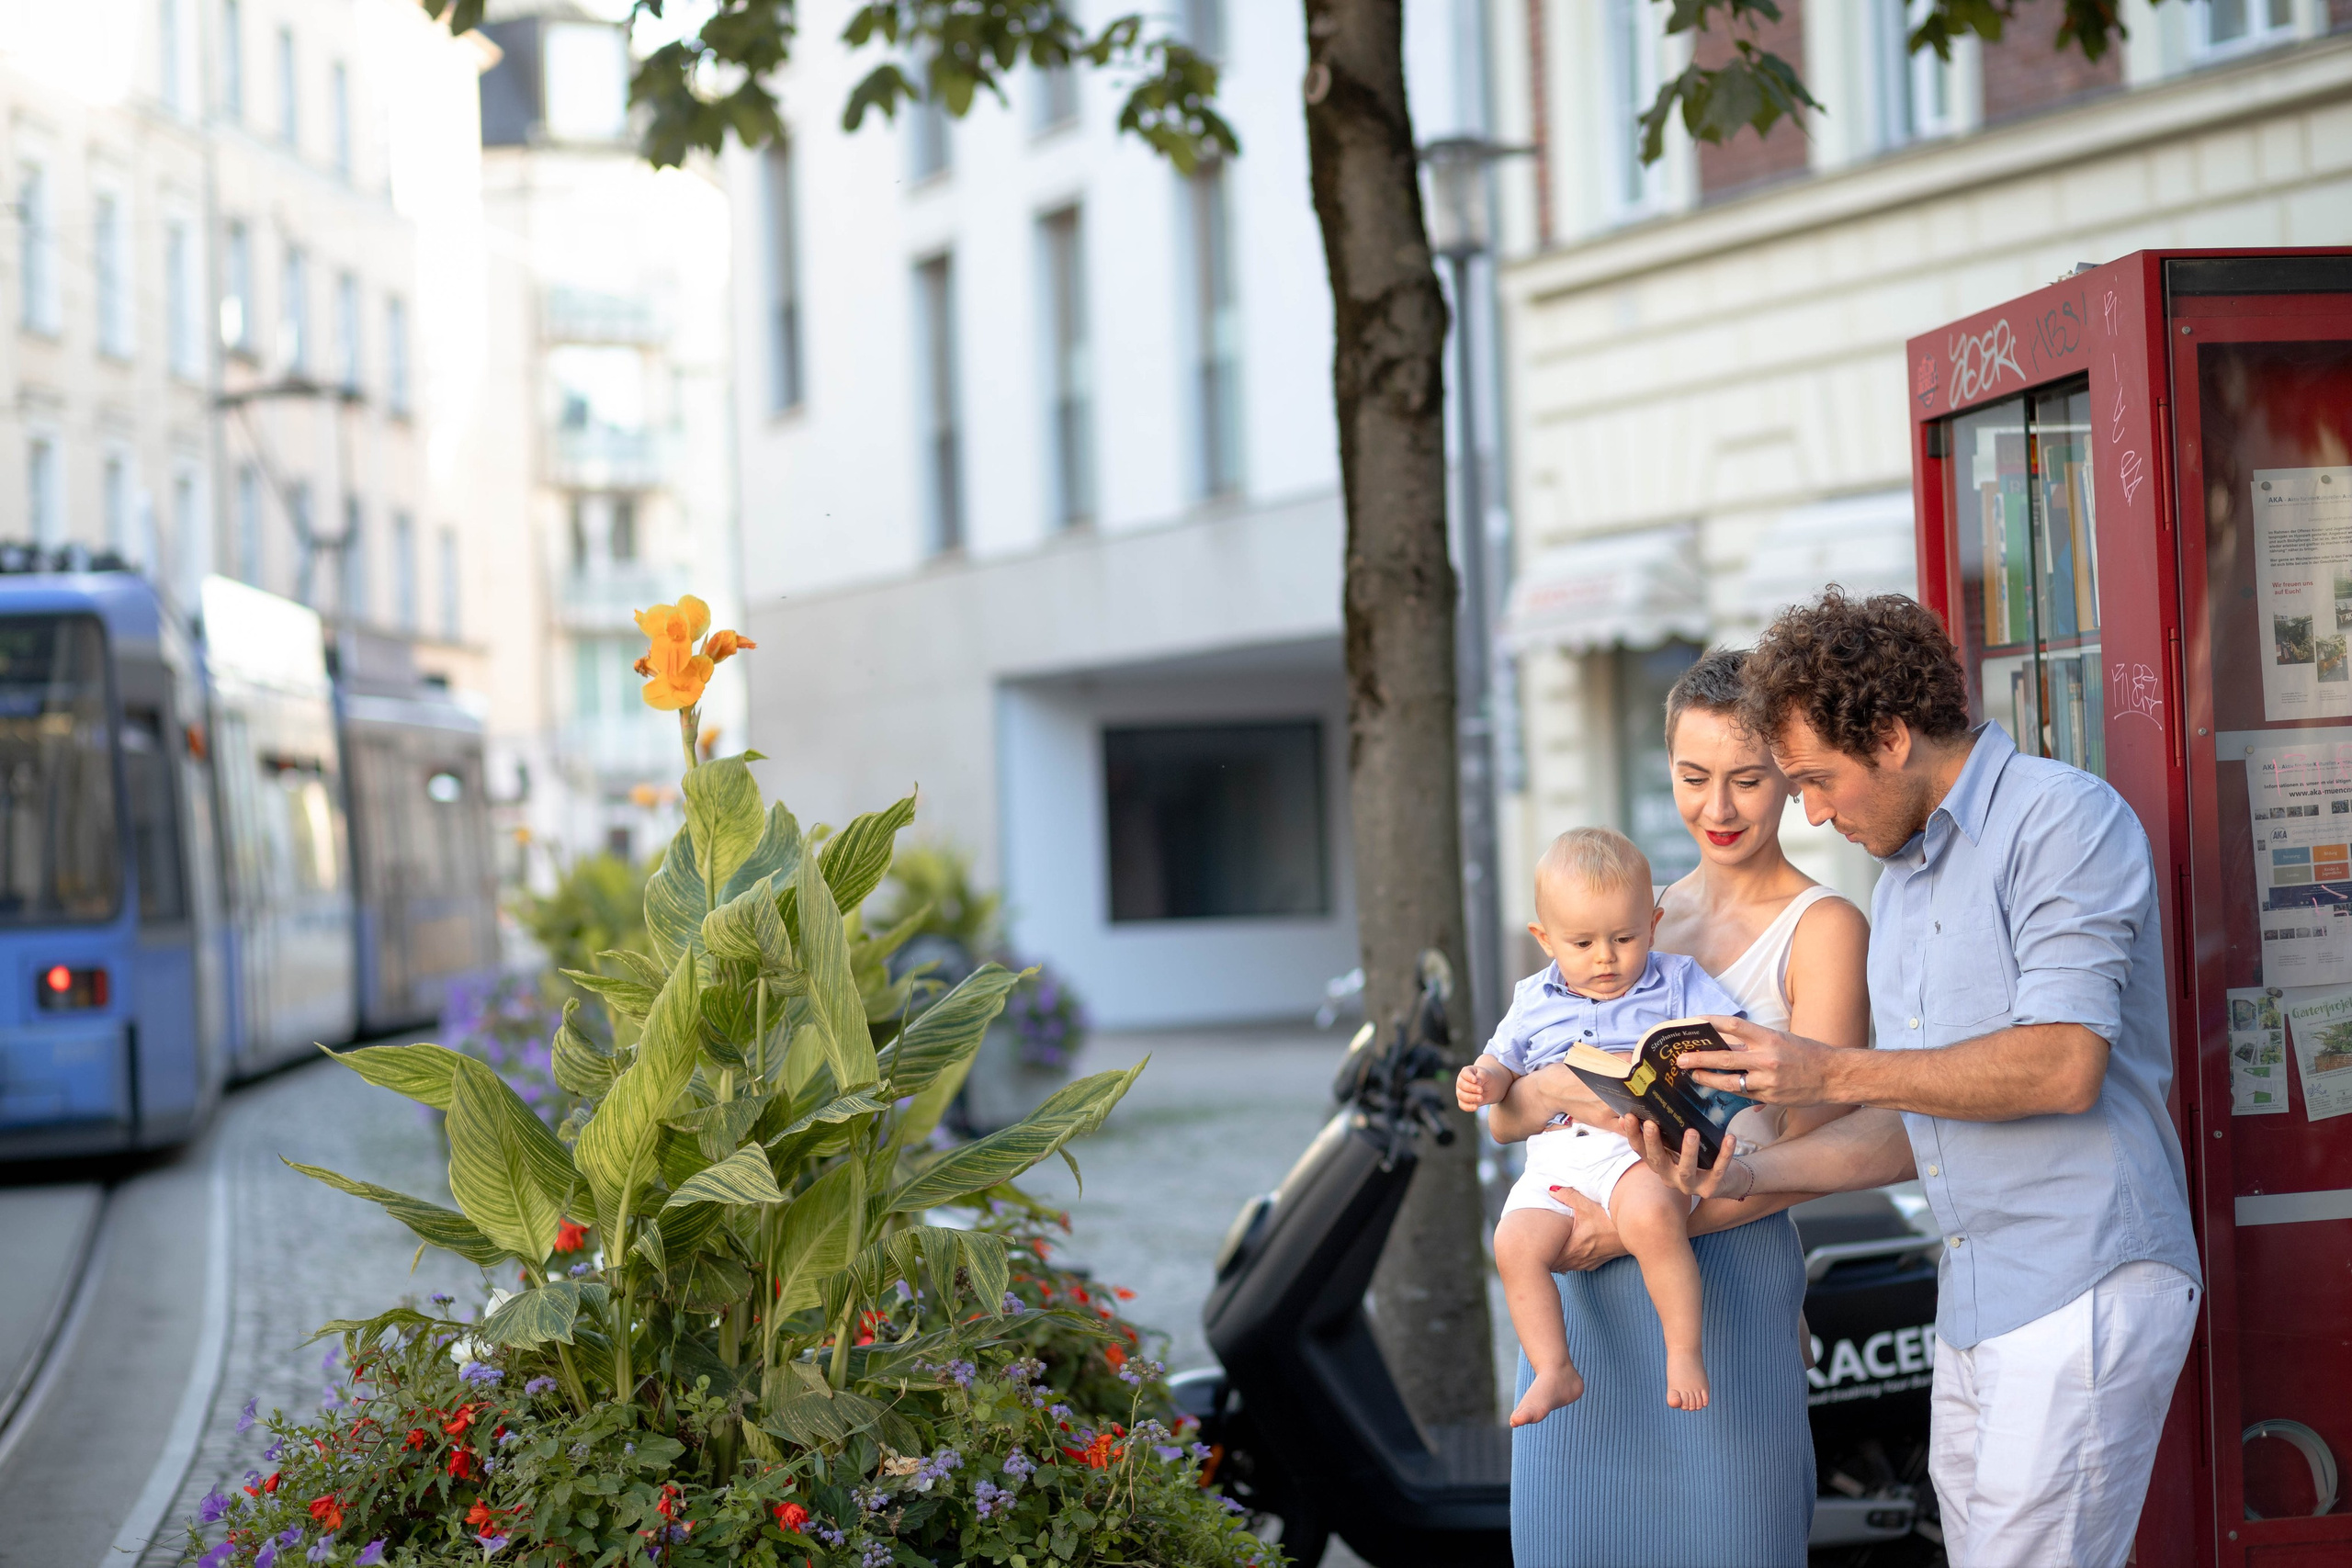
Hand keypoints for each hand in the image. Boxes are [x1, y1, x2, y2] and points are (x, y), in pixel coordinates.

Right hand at [1456, 1062, 1508, 1112]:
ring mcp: (1461, 1092)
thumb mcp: (1487, 1075)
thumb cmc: (1487, 1078)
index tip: (1475, 1080)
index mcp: (1466, 1072)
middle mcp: (1461, 1081)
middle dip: (1471, 1088)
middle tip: (1481, 1090)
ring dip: (1471, 1097)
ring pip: (1461, 1095)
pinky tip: (1476, 1107)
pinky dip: (1468, 1107)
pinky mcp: (1463, 1101)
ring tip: (1481, 1098)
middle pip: (1461, 1085)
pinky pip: (1462, 1105)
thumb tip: (1477, 1082)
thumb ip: (1481, 1077)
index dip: (1469, 1077)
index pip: (1464, 1074)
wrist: (1491, 1087)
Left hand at [1542, 1187, 1628, 1269]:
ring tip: (1550, 1253)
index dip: (1541, 1254)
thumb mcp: (1587, 1205)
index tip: (1532, 1249)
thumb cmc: (1610, 1219)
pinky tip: (1571, 1254)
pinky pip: (1580, 1266)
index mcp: (1574, 1246)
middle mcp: (1580, 1258)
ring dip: (1560, 1261)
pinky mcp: (1599, 1263)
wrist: (1635, 1232)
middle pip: (1558, 1264)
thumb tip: (1551, 1189)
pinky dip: (1573, 1262)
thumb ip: (1567, 1196)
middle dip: (1549, 1259)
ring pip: (1568, 1267)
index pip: (1551, 1257)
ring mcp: (1590, 1262)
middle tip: (1537, 1252)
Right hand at [1613, 1113, 1756, 1200]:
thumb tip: (1646, 1106)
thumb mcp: (1677, 1147)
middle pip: (1658, 1161)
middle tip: (1651, 1124)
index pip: (1641, 1150)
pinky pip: (1718, 1170)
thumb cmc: (1698, 1157)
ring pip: (1686, 1170)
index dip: (1633, 1135)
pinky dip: (1724, 1155)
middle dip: (1653, 1142)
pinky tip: (1729, 1138)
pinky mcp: (1710, 1188)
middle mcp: (1670, 1177)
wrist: (1725, 1181)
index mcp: (1660, 1165)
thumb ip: (1664, 1133)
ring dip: (1688, 1151)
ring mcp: (1690, 1185)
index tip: (1628, 1117)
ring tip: (1692, 1132)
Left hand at [1675, 1016, 1839, 1104]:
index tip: (1693, 1022)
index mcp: (1769, 1037)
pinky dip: (1729, 1090)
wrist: (1833, 1075)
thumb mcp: (1781, 1038)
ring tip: (1693, 1075)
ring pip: (1729, 1081)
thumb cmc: (1806, 1053)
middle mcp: (1767, 1057)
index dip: (1710, 1022)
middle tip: (1681, 1059)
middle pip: (1724, 1056)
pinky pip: (1743, 1094)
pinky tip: (1716, 1088)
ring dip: (1708, 1078)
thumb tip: (1726, 1041)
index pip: (1733, 1025)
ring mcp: (1768, 1080)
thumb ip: (1755, 1040)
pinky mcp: (1770, 1097)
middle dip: (1699, 1058)